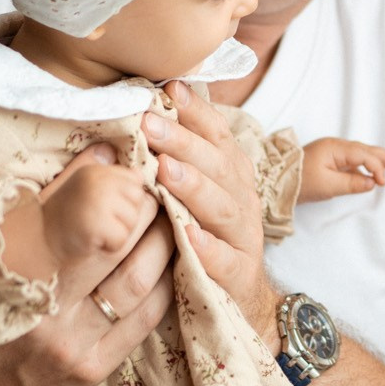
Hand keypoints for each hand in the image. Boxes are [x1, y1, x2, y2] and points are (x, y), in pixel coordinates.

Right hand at [0, 144, 173, 385]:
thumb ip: (31, 210)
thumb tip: (92, 157)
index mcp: (3, 269)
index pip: (61, 212)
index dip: (99, 183)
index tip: (120, 160)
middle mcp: (37, 306)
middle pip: (108, 242)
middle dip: (140, 206)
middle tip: (156, 181)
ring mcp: (68, 342)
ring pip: (134, 280)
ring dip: (160, 242)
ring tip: (171, 215)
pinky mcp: (90, 369)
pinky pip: (142, 320)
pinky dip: (163, 285)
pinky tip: (172, 262)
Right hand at [39, 152, 153, 264]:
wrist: (33, 240)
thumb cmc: (60, 216)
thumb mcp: (79, 185)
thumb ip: (102, 171)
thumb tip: (128, 162)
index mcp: (96, 169)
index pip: (135, 179)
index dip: (125, 198)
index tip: (102, 206)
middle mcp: (97, 180)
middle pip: (138, 200)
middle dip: (125, 215)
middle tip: (97, 220)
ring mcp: (97, 201)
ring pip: (133, 221)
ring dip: (117, 232)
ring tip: (92, 230)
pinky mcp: (95, 225)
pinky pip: (121, 239)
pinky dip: (110, 246)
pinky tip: (91, 241)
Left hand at [143, 82, 276, 335]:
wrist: (239, 297)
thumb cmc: (204, 234)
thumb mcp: (194, 192)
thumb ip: (178, 157)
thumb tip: (142, 109)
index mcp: (230, 174)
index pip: (218, 134)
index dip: (196, 111)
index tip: (170, 88)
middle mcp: (241, 199)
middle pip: (217, 165)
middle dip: (184, 142)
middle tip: (149, 123)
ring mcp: (242, 237)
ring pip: (223, 208)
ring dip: (195, 186)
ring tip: (165, 170)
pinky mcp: (238, 274)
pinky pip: (224, 260)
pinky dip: (208, 247)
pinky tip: (188, 234)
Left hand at [300, 137, 384, 201]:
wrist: (276, 182)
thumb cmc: (300, 182)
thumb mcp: (328, 186)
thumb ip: (352, 183)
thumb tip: (372, 182)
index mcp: (335, 148)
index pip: (364, 155)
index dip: (377, 168)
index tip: (383, 183)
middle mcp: (336, 146)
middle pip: (366, 150)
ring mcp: (333, 153)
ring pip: (362, 154)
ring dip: (379, 160)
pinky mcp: (330, 161)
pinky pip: (354, 161)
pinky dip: (367, 166)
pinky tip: (375, 174)